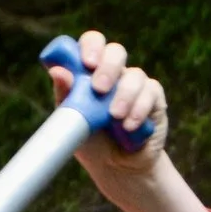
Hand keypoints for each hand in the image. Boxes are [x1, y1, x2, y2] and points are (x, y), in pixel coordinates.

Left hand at [47, 30, 168, 176]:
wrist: (115, 168)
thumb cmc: (89, 141)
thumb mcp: (72, 120)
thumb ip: (66, 95)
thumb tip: (56, 71)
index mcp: (90, 72)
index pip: (92, 43)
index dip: (91, 46)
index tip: (86, 63)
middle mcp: (114, 73)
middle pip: (116, 51)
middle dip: (108, 67)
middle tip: (98, 89)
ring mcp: (135, 84)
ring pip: (135, 74)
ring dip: (124, 95)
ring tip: (114, 117)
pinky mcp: (154, 98)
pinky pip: (151, 92)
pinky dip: (139, 109)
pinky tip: (129, 126)